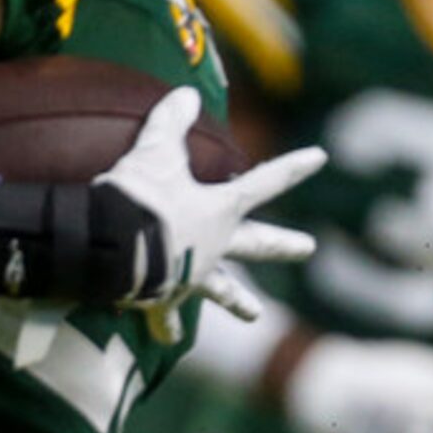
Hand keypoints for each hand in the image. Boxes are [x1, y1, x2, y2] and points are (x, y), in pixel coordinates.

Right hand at [98, 90, 322, 339]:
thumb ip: (170, 122)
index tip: (322, 158)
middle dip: (283, 244)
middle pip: (257, 244)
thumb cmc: (139, 198)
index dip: (294, 167)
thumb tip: (186, 93)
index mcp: (221, 209)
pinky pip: (166, 314)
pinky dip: (166, 324)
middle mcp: (215, 245)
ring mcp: (193, 275)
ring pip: (222, 291)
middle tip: (310, 248)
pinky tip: (168, 338)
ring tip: (255, 316)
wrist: (110, 247)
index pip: (266, 182)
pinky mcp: (163, 297)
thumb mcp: (153, 151)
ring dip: (239, 302)